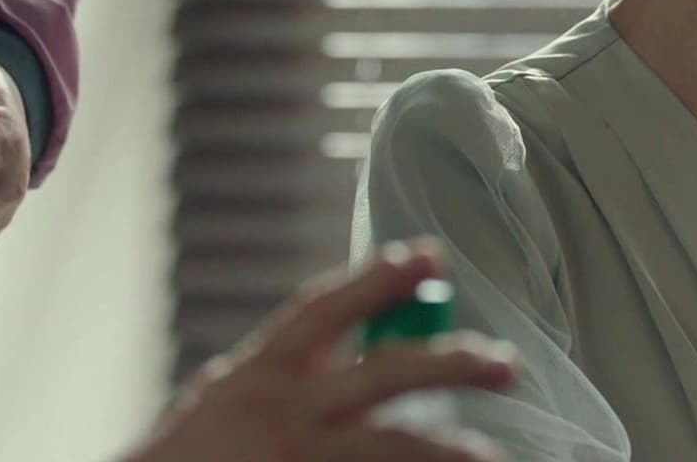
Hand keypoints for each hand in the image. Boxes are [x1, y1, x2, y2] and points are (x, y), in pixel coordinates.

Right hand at [126, 242, 516, 461]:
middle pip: (383, 376)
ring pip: (387, 448)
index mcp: (258, 374)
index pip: (325, 310)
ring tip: (489, 456)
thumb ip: (289, 370)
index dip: (378, 278)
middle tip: (505, 361)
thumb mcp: (229, 399)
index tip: (429, 254)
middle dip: (451, 364)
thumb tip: (357, 342)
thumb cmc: (190, 459)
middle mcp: (281, 412)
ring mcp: (294, 460)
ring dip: (445, 450)